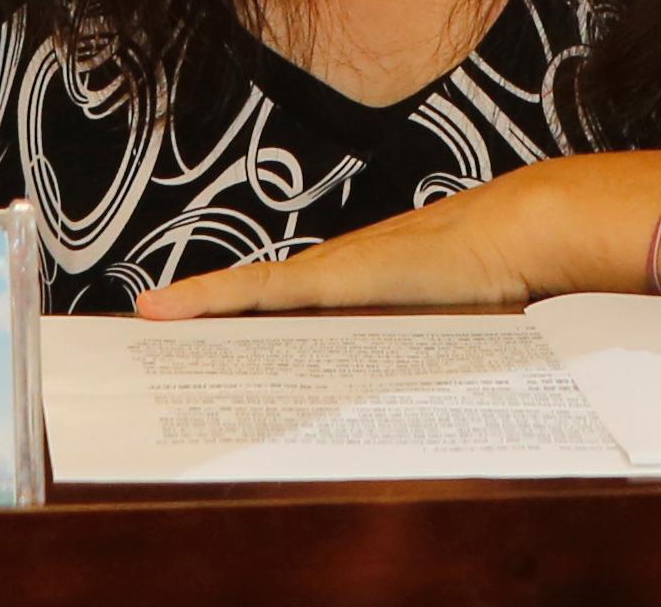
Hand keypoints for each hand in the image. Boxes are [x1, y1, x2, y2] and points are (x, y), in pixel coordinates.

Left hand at [131, 150, 660, 319]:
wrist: (520, 236)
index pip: (284, 319)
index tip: (201, 355)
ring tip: (141, 332)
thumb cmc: (496, 290)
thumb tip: (391, 424)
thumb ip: (412, 366)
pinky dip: (204, 301)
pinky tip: (160, 312)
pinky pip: (251, 293)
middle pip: (253, 311)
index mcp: (358, 296)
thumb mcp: (443, 343)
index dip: (238, 332)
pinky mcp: (326, 278)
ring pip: (243, 302)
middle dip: (201, 329)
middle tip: (146, 349)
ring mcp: (327, 276)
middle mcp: (333, 280)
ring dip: (194, 317)